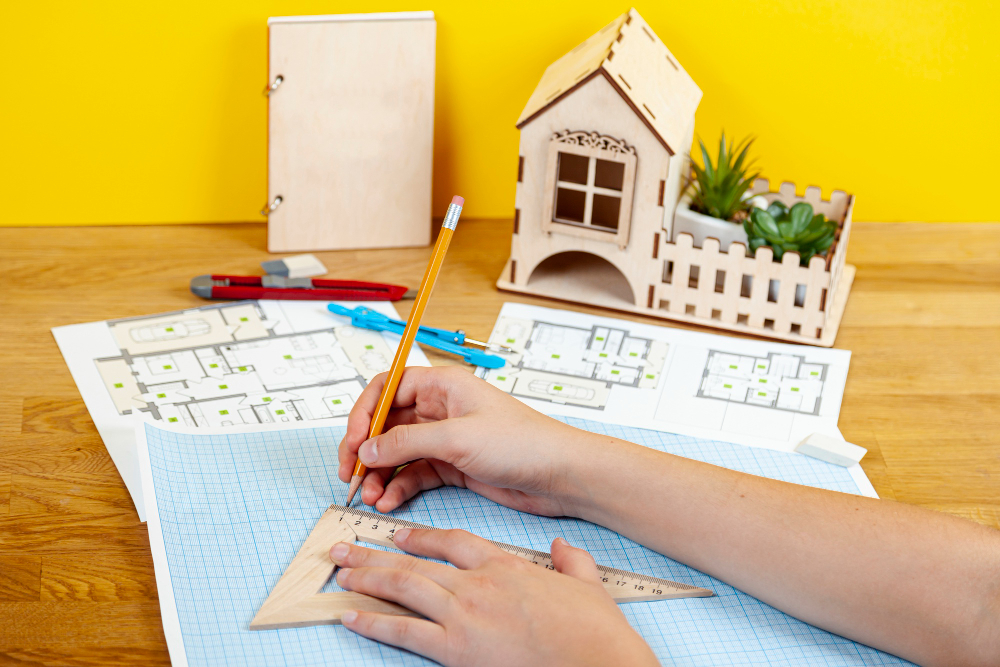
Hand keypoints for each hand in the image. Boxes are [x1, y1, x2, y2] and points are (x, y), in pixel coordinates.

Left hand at [330, 528, 658, 666]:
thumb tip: (561, 546)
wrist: (597, 660)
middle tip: (346, 548)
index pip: (453, 542)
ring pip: (404, 589)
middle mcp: (478, 585)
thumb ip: (570, 560)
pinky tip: (352, 617)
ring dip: (367, 579)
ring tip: (340, 573)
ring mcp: (464, 615)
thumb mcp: (587, 584)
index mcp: (505, 566)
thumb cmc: (595, 630)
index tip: (400, 535)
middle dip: (376, 554)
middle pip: (415, 562)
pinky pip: (406, 633)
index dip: (423, 538)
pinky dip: (376, 624)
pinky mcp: (457, 649)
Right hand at [338, 366, 606, 516]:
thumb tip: (366, 448)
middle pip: (386, 423)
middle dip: (365, 449)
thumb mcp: (457, 438)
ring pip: (397, 452)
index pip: (387, 387)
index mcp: (442, 385)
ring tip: (371, 495)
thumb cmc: (523, 442)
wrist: (560, 476)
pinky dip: (399, 487)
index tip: (353, 441)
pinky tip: (391, 501)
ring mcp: (445, 438)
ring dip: (379, 473)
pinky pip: (414, 474)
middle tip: (350, 474)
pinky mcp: (452, 466)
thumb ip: (406, 442)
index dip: (363, 412)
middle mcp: (440, 408)